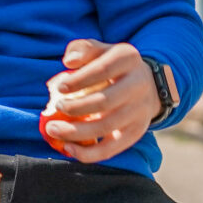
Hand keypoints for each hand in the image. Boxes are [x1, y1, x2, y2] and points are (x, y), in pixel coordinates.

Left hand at [43, 39, 163, 163]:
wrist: (149, 84)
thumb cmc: (113, 65)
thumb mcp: (102, 49)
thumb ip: (83, 49)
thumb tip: (69, 62)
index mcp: (128, 59)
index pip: (103, 70)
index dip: (80, 80)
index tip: (60, 87)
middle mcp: (138, 85)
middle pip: (105, 101)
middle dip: (76, 108)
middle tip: (56, 108)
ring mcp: (139, 111)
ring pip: (107, 127)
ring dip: (76, 132)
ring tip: (53, 130)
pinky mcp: (136, 133)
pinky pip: (112, 148)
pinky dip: (89, 153)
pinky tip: (69, 149)